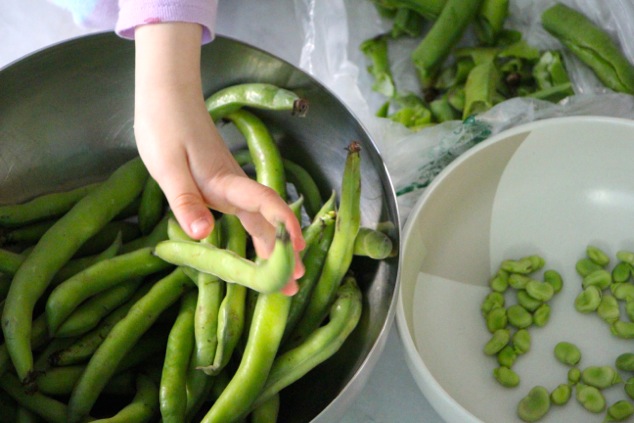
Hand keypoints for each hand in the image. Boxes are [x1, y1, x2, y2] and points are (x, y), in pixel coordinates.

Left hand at [133, 22, 304, 293]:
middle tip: (295, 284)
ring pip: (259, 220)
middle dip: (283, 252)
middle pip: (267, 221)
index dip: (282, 227)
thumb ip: (185, 199)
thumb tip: (202, 234)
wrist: (167, 97)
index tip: (295, 253)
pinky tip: (260, 248)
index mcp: (224, 182)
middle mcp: (234, 186)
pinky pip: (248, 215)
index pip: (264, 203)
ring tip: (282, 277)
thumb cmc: (165, 126)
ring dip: (272, 248)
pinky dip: (259, 235)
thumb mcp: (167, 166)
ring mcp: (230, 186)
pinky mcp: (222, 185)